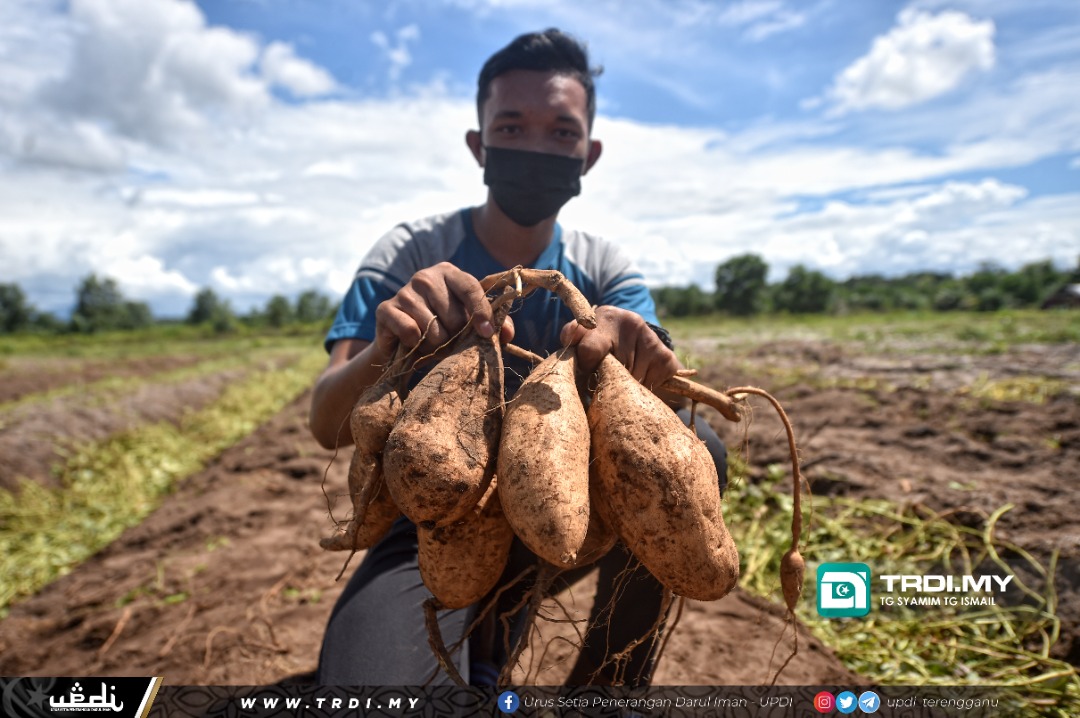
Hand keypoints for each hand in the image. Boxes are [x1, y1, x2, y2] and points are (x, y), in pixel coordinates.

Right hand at [374, 262, 513, 356]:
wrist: (403, 346)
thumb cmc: (443, 330)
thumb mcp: (469, 326)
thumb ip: (493, 326)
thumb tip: (508, 334)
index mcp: (450, 274)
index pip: (471, 287)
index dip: (481, 311)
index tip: (487, 334)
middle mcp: (425, 276)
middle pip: (453, 314)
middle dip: (455, 336)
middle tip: (448, 340)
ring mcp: (404, 291)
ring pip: (433, 327)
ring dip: (435, 344)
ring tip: (430, 343)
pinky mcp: (386, 308)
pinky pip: (410, 332)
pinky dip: (415, 344)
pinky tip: (411, 342)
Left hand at [560, 306, 679, 388]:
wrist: (639, 347)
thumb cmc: (601, 345)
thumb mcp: (584, 338)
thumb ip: (573, 339)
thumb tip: (568, 337)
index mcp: (605, 317)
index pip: (590, 349)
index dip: (585, 366)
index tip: (585, 372)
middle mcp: (631, 323)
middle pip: (610, 369)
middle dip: (604, 378)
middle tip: (603, 374)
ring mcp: (652, 340)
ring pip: (629, 380)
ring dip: (623, 385)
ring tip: (622, 375)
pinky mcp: (666, 358)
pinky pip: (647, 386)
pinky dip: (640, 388)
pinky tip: (638, 376)